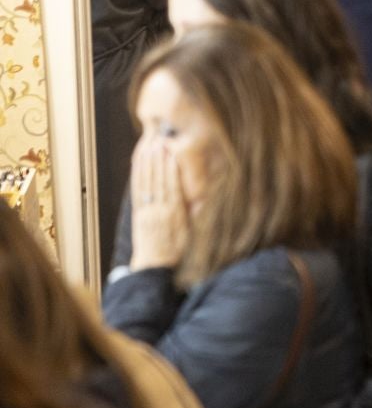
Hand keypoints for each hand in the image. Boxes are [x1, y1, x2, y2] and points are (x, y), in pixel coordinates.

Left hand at [128, 138, 189, 271]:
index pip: (172, 187)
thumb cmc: (176, 248)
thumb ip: (191, 211)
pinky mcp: (137, 212)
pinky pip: (137, 191)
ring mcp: (146, 211)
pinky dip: (137, 176)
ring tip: (148, 146)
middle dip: (158, 161)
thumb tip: (198, 195)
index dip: (170, 170)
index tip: (172, 154)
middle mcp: (158, 210)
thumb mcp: (190, 230)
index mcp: (173, 214)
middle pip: (158, 181)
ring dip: (147, 164)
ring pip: (146, 183)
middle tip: (158, 142)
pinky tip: (138, 163)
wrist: (153, 265)